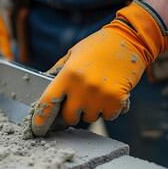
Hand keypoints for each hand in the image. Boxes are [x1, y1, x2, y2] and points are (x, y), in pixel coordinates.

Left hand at [31, 0, 167, 135]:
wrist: (130, 39)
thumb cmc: (98, 46)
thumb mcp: (72, 54)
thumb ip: (57, 71)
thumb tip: (43, 85)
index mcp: (67, 74)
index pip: (48, 101)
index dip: (41, 118)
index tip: (38, 129)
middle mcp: (81, 87)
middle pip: (70, 117)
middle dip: (74, 111)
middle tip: (82, 98)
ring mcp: (99, 94)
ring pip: (90, 118)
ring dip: (93, 109)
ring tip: (99, 90)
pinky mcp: (117, 99)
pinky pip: (108, 116)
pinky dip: (110, 109)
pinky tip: (112, 93)